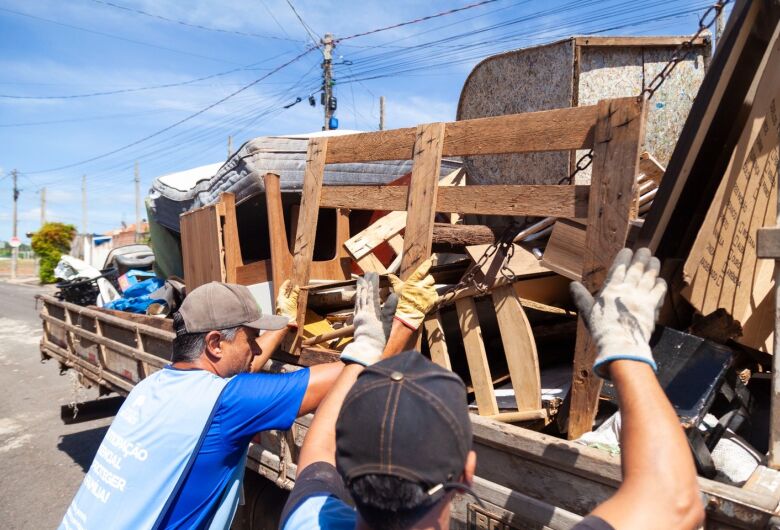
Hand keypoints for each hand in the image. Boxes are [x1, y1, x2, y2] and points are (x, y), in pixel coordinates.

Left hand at [276, 279, 299, 324]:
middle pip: (284, 293)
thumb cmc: (287, 313)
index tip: (289, 281)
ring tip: (296, 290)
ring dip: (291, 293)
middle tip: (294, 285)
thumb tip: (296, 287)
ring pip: (287, 297)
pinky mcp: (286, 309)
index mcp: (280, 298)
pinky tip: (296, 299)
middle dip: (289, 289)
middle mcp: (281, 301)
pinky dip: (293, 299)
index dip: (286, 284)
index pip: (282, 289)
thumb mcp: (292, 302)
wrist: (285, 324)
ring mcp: (283, 305)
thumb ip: (294, 294)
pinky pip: (289, 301)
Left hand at [340, 273, 386, 365]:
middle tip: (366, 274)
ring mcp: (359, 316)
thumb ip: (389, 309)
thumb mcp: (387, 323)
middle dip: (366, 283)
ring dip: (360, 289)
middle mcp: (363, 312)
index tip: (374, 274)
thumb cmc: (379, 338)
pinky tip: (358, 296)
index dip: (373, 283)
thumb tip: (394, 295)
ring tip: (360, 280)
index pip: (372, 294)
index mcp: (371, 312)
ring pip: (359, 299)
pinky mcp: (357, 321)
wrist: (367, 350)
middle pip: (364, 294)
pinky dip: (358, 299)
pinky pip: (356, 306)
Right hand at [388, 259, 437, 329]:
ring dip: (429, 288)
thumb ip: (395, 281)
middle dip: (428, 280)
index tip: (429, 261)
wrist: (408, 314)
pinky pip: (436, 294)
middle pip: (430, 278)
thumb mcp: (397, 289)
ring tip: (424, 293)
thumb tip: (389, 275)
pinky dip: (432, 296)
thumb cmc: (402, 301)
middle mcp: (422, 286)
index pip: (422, 270)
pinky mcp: (433, 299)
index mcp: (413, 282)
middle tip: (423, 284)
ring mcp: (429, 292)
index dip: (426, 265)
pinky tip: (427, 298)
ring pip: (433, 286)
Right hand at [570, 248, 666, 378]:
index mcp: (611, 288)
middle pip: (636, 268)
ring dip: (653, 267)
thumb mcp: (588, 311)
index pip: (619, 267)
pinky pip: (659, 291)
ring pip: (649, 276)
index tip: (628, 250)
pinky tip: (661, 280)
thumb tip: (572, 285)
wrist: (620, 342)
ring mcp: (641, 296)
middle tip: (645, 250)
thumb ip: (582, 297)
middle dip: (641, 257)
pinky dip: (660, 284)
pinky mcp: (652, 306)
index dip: (624, 257)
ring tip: (655, 260)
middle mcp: (627, 289)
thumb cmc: (601, 328)